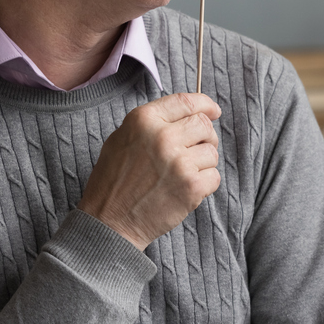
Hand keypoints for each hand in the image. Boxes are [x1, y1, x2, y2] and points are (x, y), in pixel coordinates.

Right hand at [78, 92, 221, 249]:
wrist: (109, 222)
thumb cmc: (113, 182)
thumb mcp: (121, 139)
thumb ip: (153, 122)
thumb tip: (188, 113)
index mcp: (143, 120)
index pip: (186, 101)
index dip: (205, 104)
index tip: (213, 111)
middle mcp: (162, 136)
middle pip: (204, 125)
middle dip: (205, 137)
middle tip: (195, 150)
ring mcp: (179, 162)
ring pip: (212, 152)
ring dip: (202, 163)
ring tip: (181, 175)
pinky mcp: (191, 186)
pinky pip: (214, 176)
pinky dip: (204, 184)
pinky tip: (184, 189)